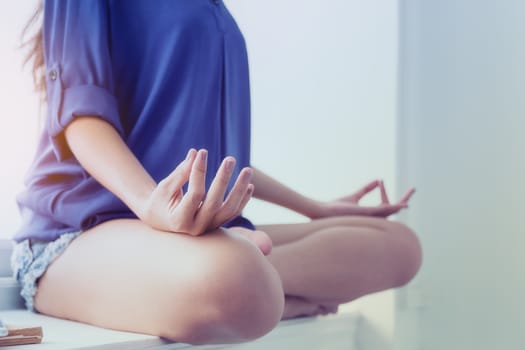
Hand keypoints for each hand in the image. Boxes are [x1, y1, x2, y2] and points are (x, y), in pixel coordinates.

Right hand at [138, 148, 253, 235]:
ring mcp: (209, 228)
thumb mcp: (165, 188)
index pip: (195, 194)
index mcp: (179, 221)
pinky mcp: (216, 225)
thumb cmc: (160, 201)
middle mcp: (196, 228)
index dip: (199, 172)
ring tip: (248, 170)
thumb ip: (180, 173)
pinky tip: (250, 185)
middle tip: (230, 159)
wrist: (161, 221)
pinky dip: (242, 200)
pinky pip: (233, 213)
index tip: (202, 152)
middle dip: (223, 179)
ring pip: (229, 210)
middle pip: (215, 203)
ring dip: (240, 189)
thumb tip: (196, 154)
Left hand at [311, 180, 414, 218]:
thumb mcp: (355, 195)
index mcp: (371, 213)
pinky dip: (392, 208)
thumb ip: (366, 189)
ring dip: (399, 206)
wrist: (326, 212)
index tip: (382, 181)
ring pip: (389, 212)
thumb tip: (377, 180)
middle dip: (403, 201)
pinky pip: (381, 211)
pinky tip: (399, 206)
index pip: (385, 204)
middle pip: (392, 210)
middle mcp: (372, 217)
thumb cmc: (338, 207)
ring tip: (408, 202)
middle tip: (413, 190)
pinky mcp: (366, 214)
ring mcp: (370, 216)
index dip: (387, 193)